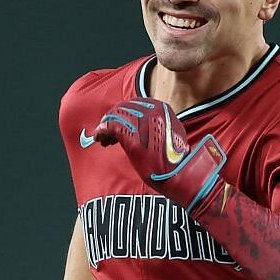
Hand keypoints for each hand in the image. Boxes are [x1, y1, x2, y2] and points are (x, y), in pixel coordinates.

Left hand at [90, 98, 228, 213]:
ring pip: (115, 115)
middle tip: (108, 135)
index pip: (135, 105)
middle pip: (123, 108)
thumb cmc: (174, 161)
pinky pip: (110, 126)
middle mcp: (152, 110)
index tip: (119, 126)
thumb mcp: (168, 136)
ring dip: (106, 127)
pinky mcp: (132, 133)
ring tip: (104, 140)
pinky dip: (102, 131)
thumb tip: (137, 128)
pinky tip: (100, 139)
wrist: (179, 174)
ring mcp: (142, 120)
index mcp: (162, 108)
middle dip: (113, 119)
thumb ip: (155, 126)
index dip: (124, 114)